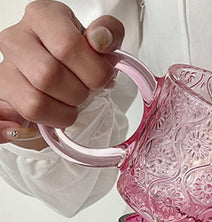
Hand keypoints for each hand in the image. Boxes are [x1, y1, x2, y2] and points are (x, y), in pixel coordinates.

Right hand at [0, 0, 124, 147]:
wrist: (62, 78)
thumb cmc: (80, 58)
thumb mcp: (102, 42)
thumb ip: (109, 33)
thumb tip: (100, 41)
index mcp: (43, 17)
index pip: (67, 45)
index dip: (94, 70)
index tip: (104, 77)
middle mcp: (17, 38)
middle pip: (49, 75)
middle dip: (79, 93)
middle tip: (87, 91)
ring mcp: (5, 67)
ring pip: (36, 102)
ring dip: (65, 112)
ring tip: (72, 103)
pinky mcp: (2, 93)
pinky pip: (19, 116)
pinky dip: (45, 122)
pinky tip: (52, 118)